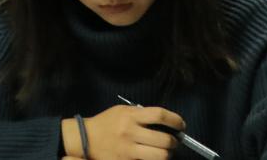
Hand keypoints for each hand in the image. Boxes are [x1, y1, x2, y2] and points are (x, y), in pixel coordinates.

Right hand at [65, 104, 183, 159]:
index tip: (181, 125)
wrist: (86, 138)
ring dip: (167, 154)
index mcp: (130, 116)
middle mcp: (131, 132)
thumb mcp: (121, 111)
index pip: (159, 115)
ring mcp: (130, 149)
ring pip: (161, 156)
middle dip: (174, 141)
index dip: (175, 120)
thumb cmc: (106, 122)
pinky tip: (152, 157)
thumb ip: (140, 114)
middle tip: (173, 141)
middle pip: (165, 139)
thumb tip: (164, 121)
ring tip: (164, 151)